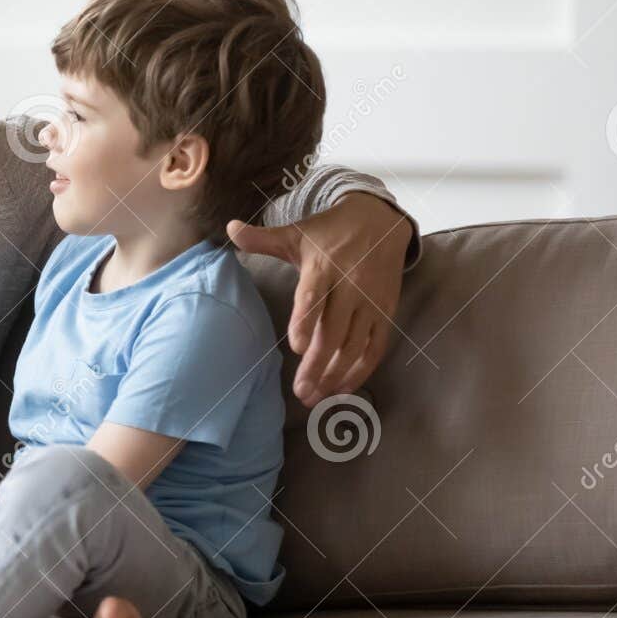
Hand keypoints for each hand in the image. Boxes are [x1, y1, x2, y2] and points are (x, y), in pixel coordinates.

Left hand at [227, 193, 412, 406]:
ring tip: (316, 396)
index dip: (306, 321)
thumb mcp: (295, 233)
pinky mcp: (386, 313)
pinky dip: (362, 370)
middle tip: (300, 391)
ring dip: (337, 373)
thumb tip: (230, 229)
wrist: (379, 221)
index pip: (314, 297)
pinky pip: (376, 347)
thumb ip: (262, 239)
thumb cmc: (328, 233)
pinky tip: (342, 389)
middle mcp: (351, 286)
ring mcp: (371, 302)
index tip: (295, 347)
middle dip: (318, 364)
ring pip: (356, 344)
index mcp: (324, 267)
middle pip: (335, 331)